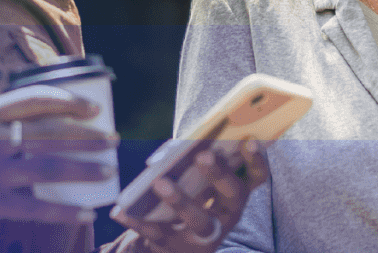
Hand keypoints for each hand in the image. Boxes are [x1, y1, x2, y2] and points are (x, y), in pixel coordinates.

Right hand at [0, 86, 117, 244]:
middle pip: (51, 134)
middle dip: (88, 137)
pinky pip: (36, 207)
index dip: (70, 101)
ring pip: (50, 168)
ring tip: (107, 170)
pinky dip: (64, 210)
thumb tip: (36, 120)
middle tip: (112, 140)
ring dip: (84, 169)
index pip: (35, 99)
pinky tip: (84, 212)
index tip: (94, 107)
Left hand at [127, 139, 270, 252]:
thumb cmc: (191, 204)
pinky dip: (136, 222)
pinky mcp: (174, 246)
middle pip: (231, 195)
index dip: (257, 160)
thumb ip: (201, 164)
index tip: (250, 140)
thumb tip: (190, 136)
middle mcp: (226, 216)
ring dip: (179, 200)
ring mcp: (202, 234)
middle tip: (203, 155)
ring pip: (197, 219)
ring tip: (159, 181)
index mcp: (235, 196)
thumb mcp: (202, 187)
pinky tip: (120, 211)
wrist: (179, 250)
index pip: (256, 178)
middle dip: (219, 174)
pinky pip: (155, 233)